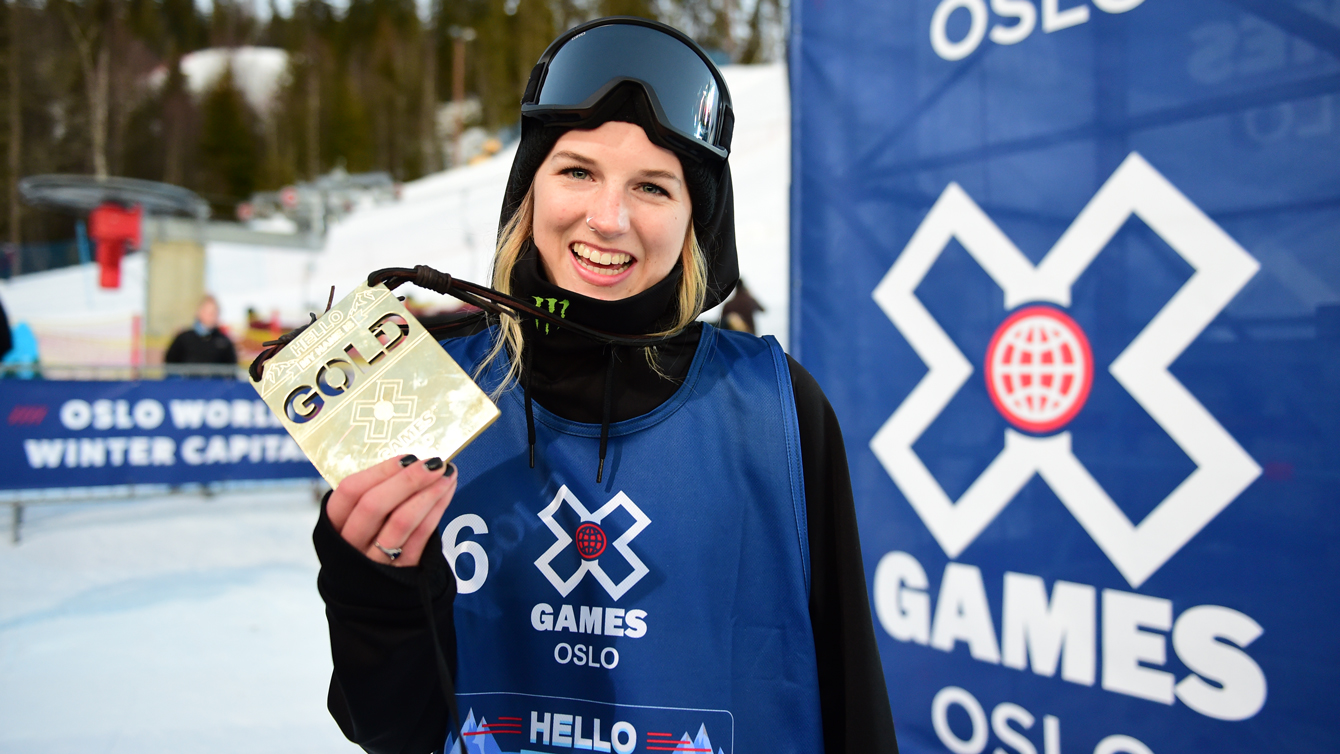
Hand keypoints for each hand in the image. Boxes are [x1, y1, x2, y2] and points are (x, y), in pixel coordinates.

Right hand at [327, 454, 457, 566]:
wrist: (371, 595)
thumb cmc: (365, 544)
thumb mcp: (355, 523)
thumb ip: (372, 496)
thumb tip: (409, 463)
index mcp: (333, 526)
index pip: (349, 492)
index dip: (379, 471)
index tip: (407, 457)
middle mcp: (349, 545)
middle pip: (374, 505)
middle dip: (407, 480)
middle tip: (434, 463)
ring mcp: (375, 562)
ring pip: (401, 522)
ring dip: (428, 493)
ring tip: (447, 474)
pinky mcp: (402, 572)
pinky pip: (421, 538)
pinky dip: (436, 511)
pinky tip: (446, 493)